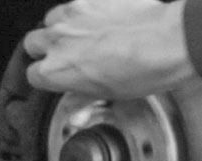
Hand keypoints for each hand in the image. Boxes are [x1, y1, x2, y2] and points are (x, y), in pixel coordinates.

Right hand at [23, 0, 198, 98]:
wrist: (168, 41)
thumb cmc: (141, 70)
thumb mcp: (108, 95)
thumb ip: (83, 97)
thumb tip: (75, 108)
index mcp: (56, 70)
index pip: (33, 75)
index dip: (45, 77)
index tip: (56, 78)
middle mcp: (58, 39)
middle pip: (33, 43)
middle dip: (45, 50)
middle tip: (67, 57)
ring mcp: (73, 14)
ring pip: (52, 19)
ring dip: (62, 28)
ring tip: (85, 38)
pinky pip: (78, 5)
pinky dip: (86, 13)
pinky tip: (104, 22)